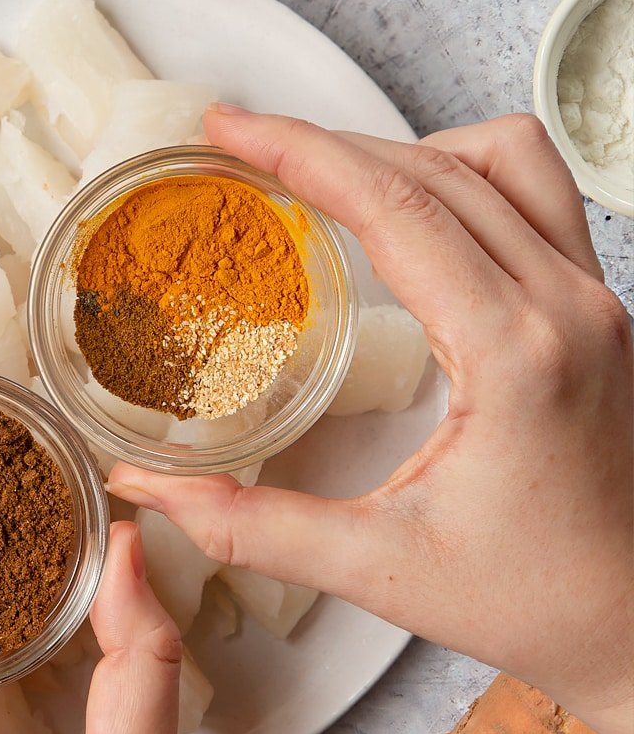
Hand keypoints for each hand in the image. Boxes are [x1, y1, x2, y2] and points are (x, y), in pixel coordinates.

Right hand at [109, 109, 632, 733]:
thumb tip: (145, 488)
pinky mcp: (601, 309)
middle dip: (330, 142)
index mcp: (515, 354)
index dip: (302, 154)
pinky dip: (465, 177)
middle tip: (243, 146)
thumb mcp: (378, 567)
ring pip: (502, 159)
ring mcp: (596, 300)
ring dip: (408, 148)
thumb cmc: (533, 601)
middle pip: (437, 168)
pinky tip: (411, 214)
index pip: (397, 207)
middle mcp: (568, 306)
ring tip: (327, 174)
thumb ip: (249, 525)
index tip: (228, 132)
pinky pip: (536, 194)